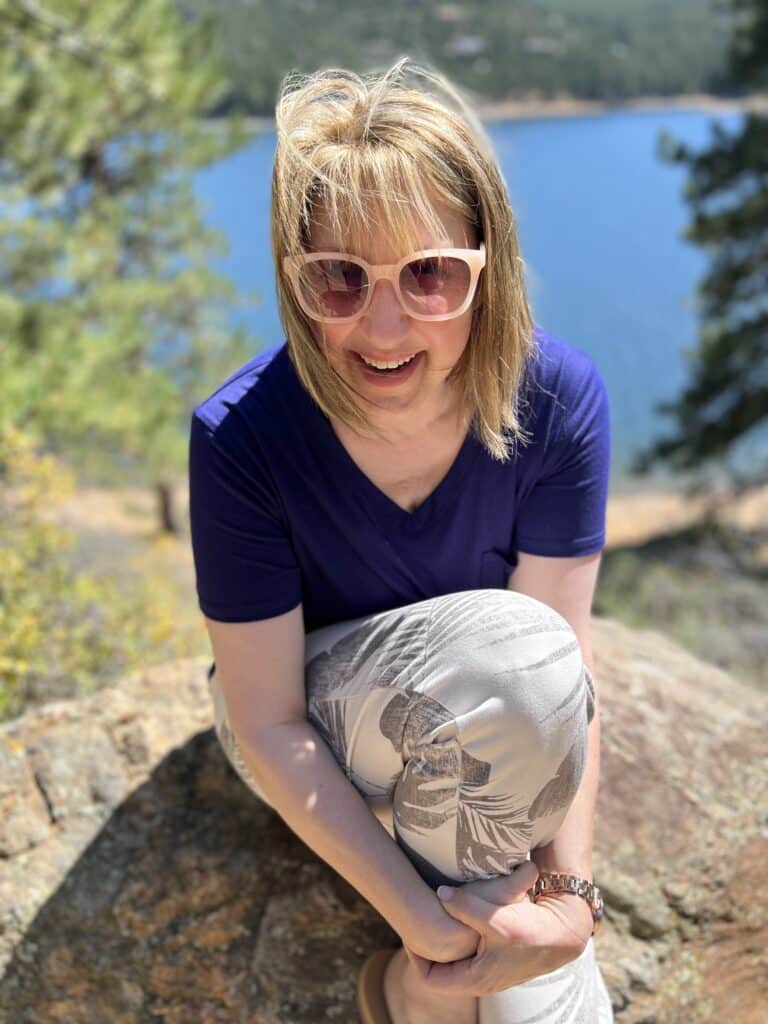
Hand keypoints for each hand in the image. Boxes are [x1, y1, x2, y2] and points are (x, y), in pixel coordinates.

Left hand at [407, 864, 593, 996]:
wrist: (562, 934)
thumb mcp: (494, 918)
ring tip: (431, 919)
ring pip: (454, 961)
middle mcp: (480, 980)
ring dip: (443, 944)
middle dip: (427, 949)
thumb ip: (465, 905)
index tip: (409, 932)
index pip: (430, 978)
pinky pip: (468, 954)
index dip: (414, 957)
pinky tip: (456, 918)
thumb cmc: (530, 930)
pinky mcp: (497, 959)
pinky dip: (458, 940)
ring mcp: (490, 971)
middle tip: (416, 924)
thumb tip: (439, 894)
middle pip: (440, 970)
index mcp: (474, 979)